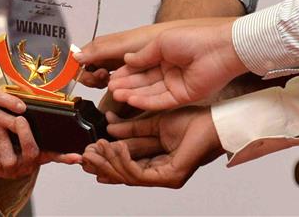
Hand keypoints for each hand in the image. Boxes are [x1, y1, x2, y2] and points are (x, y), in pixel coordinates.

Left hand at [0, 121, 82, 179]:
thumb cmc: (16, 142)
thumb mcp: (30, 136)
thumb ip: (39, 128)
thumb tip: (54, 113)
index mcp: (40, 155)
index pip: (57, 156)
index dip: (68, 157)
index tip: (78, 157)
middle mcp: (28, 164)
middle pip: (31, 151)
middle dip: (24, 133)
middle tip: (19, 119)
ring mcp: (12, 169)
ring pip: (8, 154)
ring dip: (2, 136)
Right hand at [82, 107, 222, 187]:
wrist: (212, 121)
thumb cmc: (192, 121)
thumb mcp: (154, 122)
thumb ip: (132, 128)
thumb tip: (109, 125)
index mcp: (156, 160)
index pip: (126, 164)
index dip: (106, 159)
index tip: (89, 151)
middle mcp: (159, 172)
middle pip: (124, 174)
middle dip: (102, 164)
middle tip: (86, 154)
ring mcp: (165, 177)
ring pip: (128, 176)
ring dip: (109, 162)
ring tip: (97, 147)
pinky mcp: (170, 177)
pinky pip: (140, 174)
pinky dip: (124, 161)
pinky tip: (115, 148)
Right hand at [98, 19, 243, 110]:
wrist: (219, 48)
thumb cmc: (194, 38)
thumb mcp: (162, 42)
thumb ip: (144, 55)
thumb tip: (126, 60)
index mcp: (165, 55)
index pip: (141, 66)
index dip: (126, 72)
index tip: (111, 76)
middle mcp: (170, 71)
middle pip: (143, 81)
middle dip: (126, 84)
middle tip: (110, 88)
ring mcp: (176, 84)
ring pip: (149, 92)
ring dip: (132, 93)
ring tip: (116, 94)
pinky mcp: (183, 96)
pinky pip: (161, 101)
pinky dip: (145, 101)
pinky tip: (131, 100)